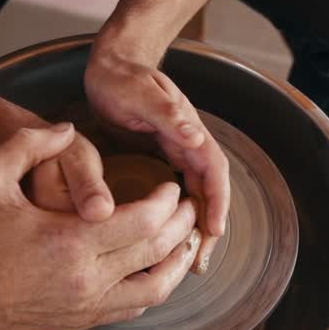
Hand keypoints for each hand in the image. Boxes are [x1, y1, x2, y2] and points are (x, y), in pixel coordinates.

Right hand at [0, 124, 200, 329]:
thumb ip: (28, 144)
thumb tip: (67, 127)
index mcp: (71, 241)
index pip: (145, 221)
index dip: (167, 201)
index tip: (171, 186)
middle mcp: (87, 279)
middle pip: (158, 252)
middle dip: (182, 226)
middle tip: (189, 206)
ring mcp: (86, 306)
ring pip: (155, 289)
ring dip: (177, 263)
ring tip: (186, 240)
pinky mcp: (81, 322)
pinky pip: (133, 308)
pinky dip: (153, 288)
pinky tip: (154, 270)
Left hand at [84, 45, 229, 271]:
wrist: (111, 66)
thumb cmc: (123, 77)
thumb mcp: (141, 92)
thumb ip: (167, 113)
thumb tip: (195, 136)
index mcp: (189, 132)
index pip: (214, 172)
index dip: (217, 203)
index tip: (213, 231)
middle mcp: (188, 146)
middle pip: (208, 193)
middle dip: (209, 228)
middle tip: (199, 262)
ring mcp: (176, 155)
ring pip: (193, 198)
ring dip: (194, 229)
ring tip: (187, 263)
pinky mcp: (160, 162)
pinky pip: (175, 196)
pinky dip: (175, 220)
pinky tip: (165, 242)